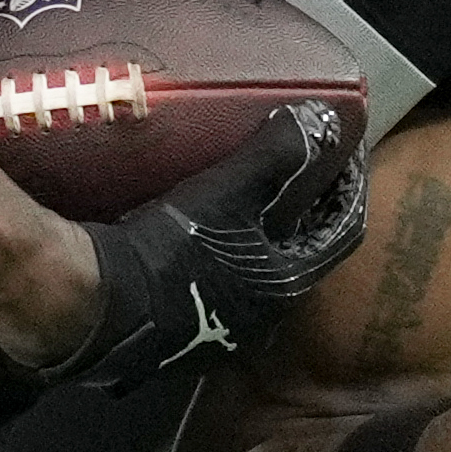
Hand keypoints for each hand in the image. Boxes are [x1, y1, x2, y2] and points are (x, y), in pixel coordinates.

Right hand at [46, 102, 366, 392]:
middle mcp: (266, 317)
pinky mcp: (184, 335)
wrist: (101, 306)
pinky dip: (224, 253)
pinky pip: (220, 285)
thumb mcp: (227, 192)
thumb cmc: (172, 250)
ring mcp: (224, 331)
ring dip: (261, 235)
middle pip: (302, 254)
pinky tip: (197, 230)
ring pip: (259, 273)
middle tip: (295, 170)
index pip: (343, 231)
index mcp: (288, 284)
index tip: (345, 154)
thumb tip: (321, 116)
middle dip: (303, 212)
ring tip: (245, 194)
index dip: (349, 189)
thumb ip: (275, 154)